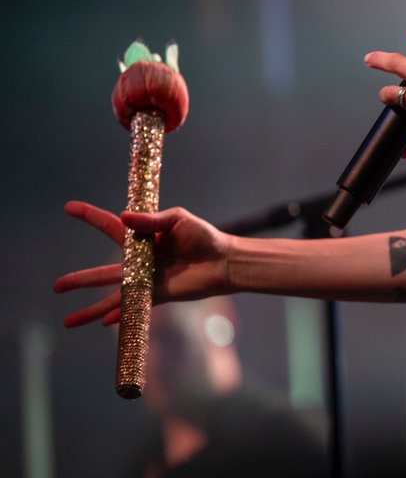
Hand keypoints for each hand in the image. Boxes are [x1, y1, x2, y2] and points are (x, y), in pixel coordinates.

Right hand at [54, 201, 230, 327]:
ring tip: (68, 321)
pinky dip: (119, 316)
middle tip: (56, 286)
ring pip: (112, 295)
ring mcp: (147, 280)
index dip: (90, 216)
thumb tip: (123, 216)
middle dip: (80, 280)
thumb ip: (152, 221)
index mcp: (143, 237)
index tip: (68, 208)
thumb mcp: (178, 220)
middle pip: (103, 272)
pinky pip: (133, 308)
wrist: (223, 261)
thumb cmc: (204, 237)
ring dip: (91, 307)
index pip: (110, 226)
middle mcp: (140, 261)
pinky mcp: (158, 295)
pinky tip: (104, 324)